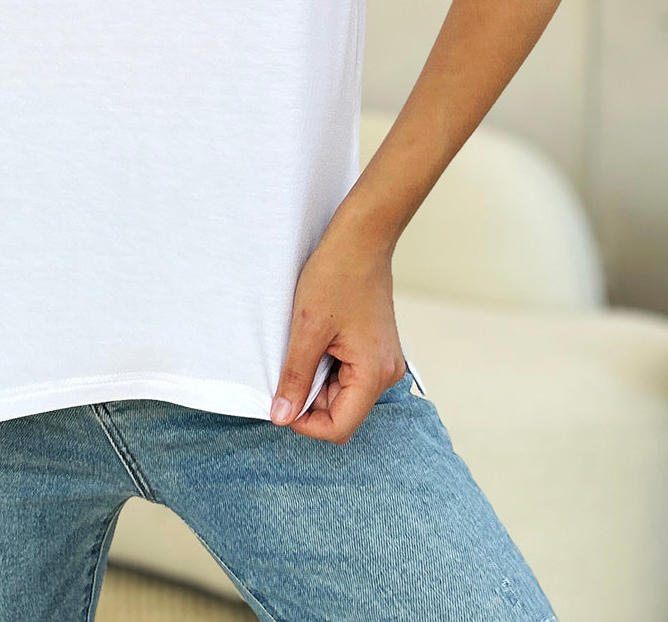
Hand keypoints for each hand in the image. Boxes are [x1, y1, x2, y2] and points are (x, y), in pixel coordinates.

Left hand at [269, 231, 405, 442]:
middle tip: (289, 366)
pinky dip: (326, 367)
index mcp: (374, 373)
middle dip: (310, 398)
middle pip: (342, 412)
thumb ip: (295, 377)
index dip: (305, 423)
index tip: (281, 401)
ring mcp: (383, 361)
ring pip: (343, 394)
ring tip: (304, 346)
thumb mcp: (307, 329)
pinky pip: (348, 374)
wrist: (360, 239)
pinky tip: (316, 342)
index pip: (339, 427)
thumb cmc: (336, 276)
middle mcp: (386, 373)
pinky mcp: (376, 349)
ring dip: (316, 380)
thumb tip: (281, 416)